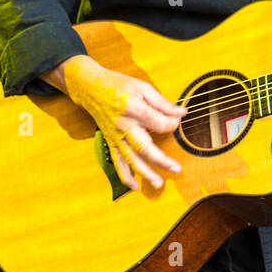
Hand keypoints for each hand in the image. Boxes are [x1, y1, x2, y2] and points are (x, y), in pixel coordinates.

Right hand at [54, 56, 186, 191]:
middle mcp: (123, 125)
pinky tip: (134, 186)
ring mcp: (115, 135)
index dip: (172, 124)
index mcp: (133, 108)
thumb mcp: (142, 87)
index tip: (177, 121)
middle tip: (176, 169)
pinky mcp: (110, 141)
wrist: (90, 87)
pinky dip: (124, 175)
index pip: (159, 123)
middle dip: (161, 160)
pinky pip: (117, 161)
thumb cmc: (117, 85)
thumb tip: (181, 113)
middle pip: (144, 147)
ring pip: (131, 158)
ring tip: (158, 184)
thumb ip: (162, 103)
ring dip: (144, 173)